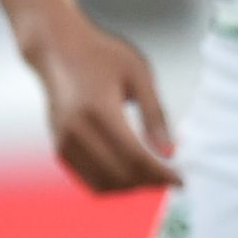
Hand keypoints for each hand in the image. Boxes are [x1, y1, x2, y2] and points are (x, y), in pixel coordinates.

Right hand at [26, 19, 178, 192]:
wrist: (57, 50)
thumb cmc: (100, 55)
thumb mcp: (139, 75)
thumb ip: (155, 115)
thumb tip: (169, 152)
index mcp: (99, 110)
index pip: (135, 157)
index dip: (161, 174)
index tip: (181, 180)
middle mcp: (76, 131)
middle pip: (119, 175)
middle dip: (149, 182)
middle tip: (170, 177)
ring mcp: (64, 142)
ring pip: (102, 184)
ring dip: (130, 186)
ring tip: (151, 175)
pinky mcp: (59, 148)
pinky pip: (88, 179)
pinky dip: (112, 183)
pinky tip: (129, 171)